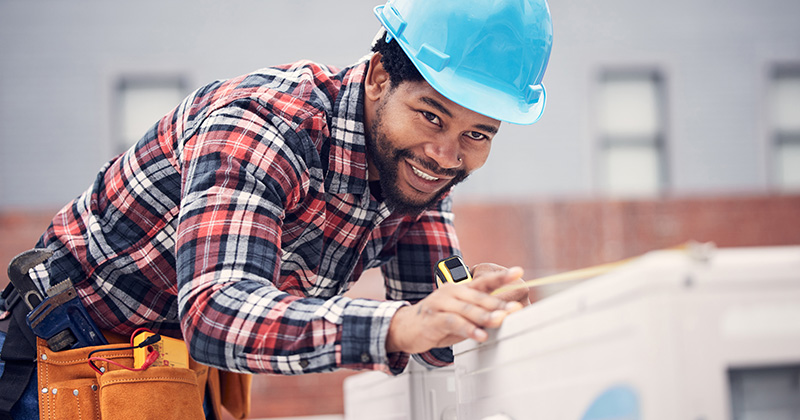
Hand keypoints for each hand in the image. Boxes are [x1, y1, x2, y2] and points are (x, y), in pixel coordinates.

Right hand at [386, 266, 525, 354]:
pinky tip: (479, 335)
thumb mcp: (460, 316)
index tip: (517, 271)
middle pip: (478, 296)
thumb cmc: (436, 321)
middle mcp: (450, 293)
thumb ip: (479, 315)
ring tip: (500, 320)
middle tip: (514, 308)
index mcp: (460, 289)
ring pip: (467, 309)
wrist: (405, 327)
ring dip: (485, 316)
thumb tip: (504, 317)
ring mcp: (440, 304)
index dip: (500, 276)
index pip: (483, 281)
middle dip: (498, 303)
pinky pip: (453, 322)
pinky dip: (468, 329)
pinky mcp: (432, 318)